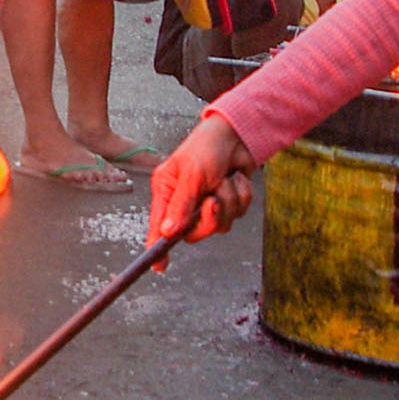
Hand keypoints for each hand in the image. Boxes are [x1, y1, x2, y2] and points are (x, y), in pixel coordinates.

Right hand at [149, 114, 257, 244]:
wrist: (237, 133)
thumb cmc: (207, 146)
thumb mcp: (191, 174)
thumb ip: (181, 205)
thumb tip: (167, 231)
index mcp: (167, 191)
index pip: (159, 226)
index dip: (158, 246)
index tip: (158, 266)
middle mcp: (184, 201)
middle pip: (194, 232)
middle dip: (209, 218)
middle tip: (213, 200)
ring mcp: (207, 203)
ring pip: (220, 224)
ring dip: (229, 201)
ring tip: (225, 180)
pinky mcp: (228, 202)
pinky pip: (237, 212)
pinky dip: (241, 195)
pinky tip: (236, 178)